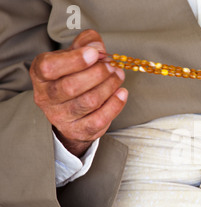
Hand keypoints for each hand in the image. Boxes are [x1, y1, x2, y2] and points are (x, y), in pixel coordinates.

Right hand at [30, 29, 126, 156]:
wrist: (70, 112)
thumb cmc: (72, 76)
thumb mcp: (74, 55)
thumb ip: (86, 43)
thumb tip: (98, 46)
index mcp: (40, 75)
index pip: (50, 67)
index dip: (75, 60)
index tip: (95, 53)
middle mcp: (46, 98)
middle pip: (72, 86)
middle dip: (98, 73)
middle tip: (111, 66)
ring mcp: (61, 117)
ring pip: (88, 102)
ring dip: (109, 86)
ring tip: (118, 75)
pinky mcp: (78, 130)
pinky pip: (99, 119)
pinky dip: (115, 105)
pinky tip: (122, 93)